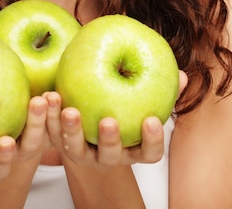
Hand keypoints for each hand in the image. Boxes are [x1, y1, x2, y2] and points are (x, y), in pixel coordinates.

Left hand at [44, 70, 187, 167]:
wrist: (89, 120)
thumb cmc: (123, 104)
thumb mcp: (141, 98)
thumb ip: (159, 88)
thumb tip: (183, 75)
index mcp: (134, 148)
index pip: (150, 152)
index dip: (152, 140)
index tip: (151, 120)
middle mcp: (110, 155)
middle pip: (112, 156)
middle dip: (110, 140)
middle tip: (108, 121)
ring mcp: (84, 153)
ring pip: (76, 149)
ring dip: (71, 130)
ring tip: (69, 109)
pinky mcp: (61, 144)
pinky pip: (52, 134)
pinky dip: (49, 117)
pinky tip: (48, 96)